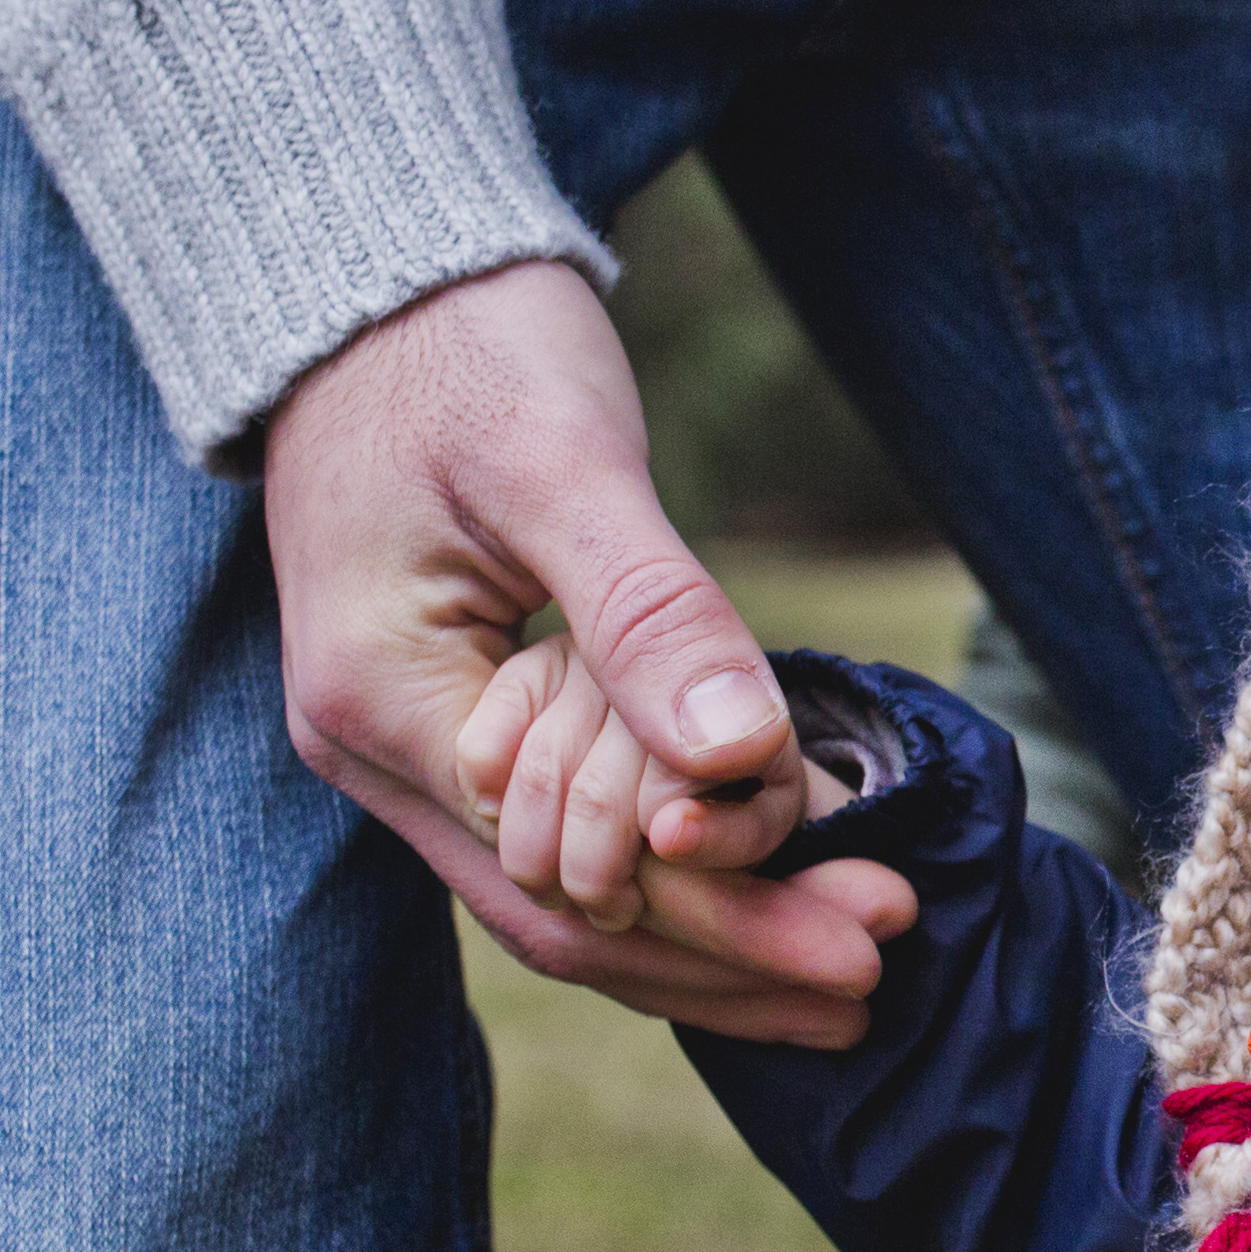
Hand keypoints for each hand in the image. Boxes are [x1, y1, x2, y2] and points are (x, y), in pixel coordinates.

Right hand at [261, 260, 914, 1046]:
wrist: (367, 283)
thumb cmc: (465, 348)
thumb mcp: (562, 461)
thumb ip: (647, 613)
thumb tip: (734, 761)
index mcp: (384, 706)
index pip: (579, 875)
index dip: (732, 917)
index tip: (873, 935)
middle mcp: (372, 754)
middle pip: (567, 917)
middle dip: (731, 953)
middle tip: (883, 968)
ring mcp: (400, 747)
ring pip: (559, 898)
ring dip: (702, 938)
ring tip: (845, 966)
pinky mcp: (445, 720)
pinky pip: (552, 838)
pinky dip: (659, 877)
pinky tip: (760, 888)